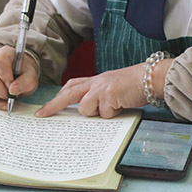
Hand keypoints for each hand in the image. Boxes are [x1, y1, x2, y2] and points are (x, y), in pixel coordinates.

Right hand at [0, 46, 39, 110]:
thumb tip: (12, 90)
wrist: (18, 73)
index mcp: (4, 53)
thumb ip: (26, 82)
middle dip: (2, 92)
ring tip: (5, 96)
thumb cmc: (23, 73)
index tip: (13, 84)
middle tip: (11, 95)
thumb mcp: (31, 76)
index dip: (6, 77)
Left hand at [36, 60, 172, 118]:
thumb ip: (98, 96)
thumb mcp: (112, 87)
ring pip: (86, 108)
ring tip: (114, 106)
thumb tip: (87, 111)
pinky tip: (122, 105)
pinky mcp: (109, 95)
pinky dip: (113, 114)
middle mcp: (96, 82)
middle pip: (68, 93)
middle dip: (54, 105)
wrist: (150, 77)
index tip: (45, 108)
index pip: (72, 86)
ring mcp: (101, 88)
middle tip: (41, 114)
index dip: (58, 97)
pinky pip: (104, 114)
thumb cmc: (134, 84)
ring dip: (98, 112)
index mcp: (96, 80)